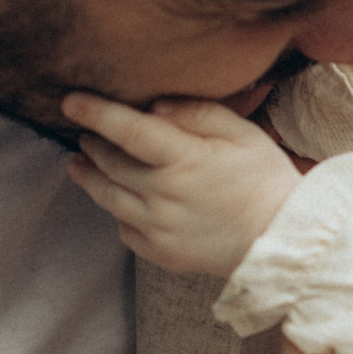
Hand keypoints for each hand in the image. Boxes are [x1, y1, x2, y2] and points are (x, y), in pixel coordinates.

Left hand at [63, 93, 303, 275]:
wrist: (282, 241)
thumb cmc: (265, 179)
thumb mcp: (242, 133)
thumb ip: (197, 113)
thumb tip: (154, 107)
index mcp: (184, 160)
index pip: (127, 130)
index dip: (96, 113)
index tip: (70, 100)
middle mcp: (163, 196)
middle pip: (109, 163)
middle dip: (92, 142)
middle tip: (85, 130)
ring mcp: (158, 228)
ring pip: (108, 197)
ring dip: (89, 175)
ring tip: (80, 162)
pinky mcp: (159, 253)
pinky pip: (124, 228)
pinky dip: (118, 210)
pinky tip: (123, 199)